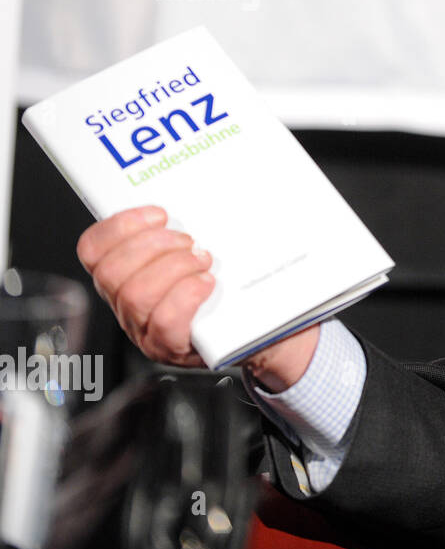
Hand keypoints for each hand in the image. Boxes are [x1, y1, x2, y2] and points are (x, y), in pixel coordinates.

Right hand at [77, 205, 214, 366]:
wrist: (247, 327)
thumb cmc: (219, 287)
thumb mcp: (192, 251)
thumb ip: (180, 230)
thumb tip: (192, 200)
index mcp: (123, 275)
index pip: (93, 249)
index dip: (120, 226)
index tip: (159, 215)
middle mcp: (126, 304)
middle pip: (111, 271)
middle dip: (155, 246)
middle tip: (189, 242)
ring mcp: (145, 329)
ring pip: (136, 296)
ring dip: (175, 268)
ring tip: (202, 262)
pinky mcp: (170, 347)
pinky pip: (165, 322)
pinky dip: (188, 296)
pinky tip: (206, 284)